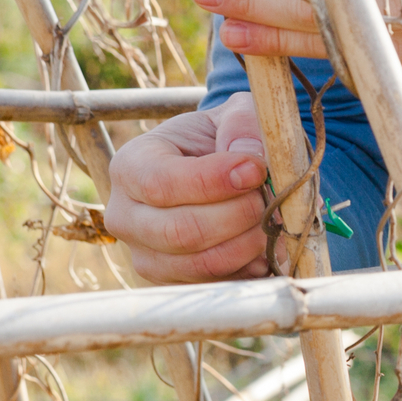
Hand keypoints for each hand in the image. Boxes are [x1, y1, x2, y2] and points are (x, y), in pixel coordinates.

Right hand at [105, 90, 270, 283]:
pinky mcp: (173, 282)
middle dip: (237, 217)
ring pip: (200, 265)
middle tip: (272, 201)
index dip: (213, 181)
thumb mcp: (233, 114)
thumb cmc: (220, 138)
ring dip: (249, 246)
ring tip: (275, 223)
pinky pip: (215, 286)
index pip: (161, 183)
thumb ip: (243, 124)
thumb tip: (250, 158)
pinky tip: (268, 246)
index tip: (256, 169)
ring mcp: (146, 256)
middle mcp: (126, 216)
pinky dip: (249, 269)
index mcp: (130, 166)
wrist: (215, 170)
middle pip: (179, 231)